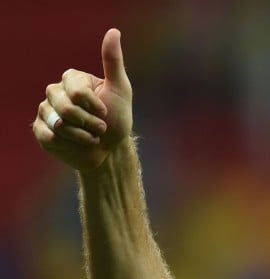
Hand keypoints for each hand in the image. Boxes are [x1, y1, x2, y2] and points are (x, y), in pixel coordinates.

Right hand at [33, 28, 133, 172]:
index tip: (106, 111)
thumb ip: (113, 62)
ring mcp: (46, 111)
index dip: (94, 106)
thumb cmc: (117, 119)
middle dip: (89, 123)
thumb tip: (113, 31)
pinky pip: (47, 134)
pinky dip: (67, 143)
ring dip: (81, 135)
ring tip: (91, 137)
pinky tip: (76, 143)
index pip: (76, 91)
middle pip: (65, 108)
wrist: (110, 149)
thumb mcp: (121, 90)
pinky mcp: (41, 130)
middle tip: (101, 128)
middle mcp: (56, 92)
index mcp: (73, 80)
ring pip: (57, 123)